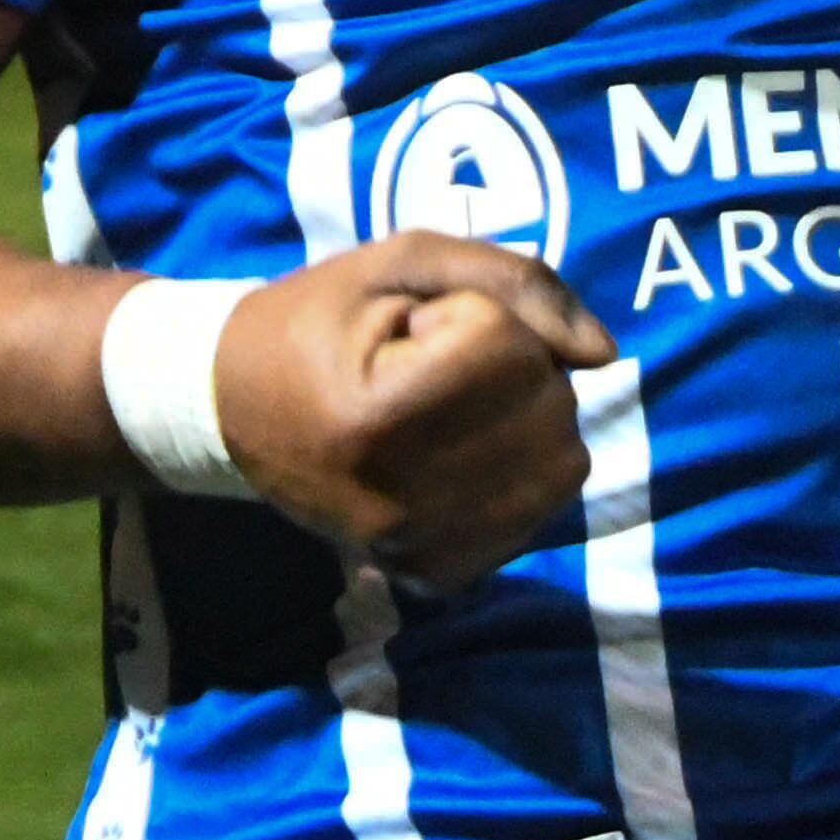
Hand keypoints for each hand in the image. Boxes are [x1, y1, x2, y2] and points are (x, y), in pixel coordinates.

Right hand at [212, 233, 617, 592]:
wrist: (233, 411)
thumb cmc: (318, 323)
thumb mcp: (401, 263)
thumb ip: (513, 281)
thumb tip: (605, 353)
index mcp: (374, 420)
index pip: (508, 347)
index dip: (470, 316)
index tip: (406, 331)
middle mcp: (401, 504)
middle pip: (551, 409)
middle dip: (515, 367)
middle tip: (432, 367)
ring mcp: (423, 551)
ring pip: (563, 464)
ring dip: (528, 419)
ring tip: (450, 409)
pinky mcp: (441, 576)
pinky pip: (541, 512)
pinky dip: (521, 471)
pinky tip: (460, 455)